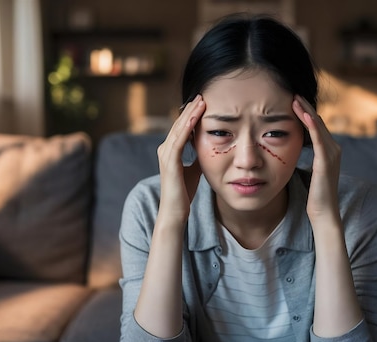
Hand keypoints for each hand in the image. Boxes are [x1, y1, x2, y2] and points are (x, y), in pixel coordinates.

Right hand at [157, 95, 205, 220]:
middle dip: (191, 109)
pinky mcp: (170, 162)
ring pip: (178, 129)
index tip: (203, 102)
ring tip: (201, 100)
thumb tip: (210, 146)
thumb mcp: (195, 169)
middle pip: (179, 124)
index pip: (182, 127)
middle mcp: (165, 149)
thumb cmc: (184, 192)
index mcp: (170, 150)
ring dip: (190, 114)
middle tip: (202, 94)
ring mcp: (166, 155)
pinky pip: (179, 140)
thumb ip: (198, 156)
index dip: (191, 115)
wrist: (175, 211)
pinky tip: (195, 117)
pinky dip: (187, 127)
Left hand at [292, 95, 341, 223]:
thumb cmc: (313, 195)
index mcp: (329, 150)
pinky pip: (319, 138)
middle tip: (292, 93)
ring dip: (306, 110)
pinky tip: (304, 114)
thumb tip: (293, 150)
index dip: (305, 112)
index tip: (292, 101)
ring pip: (319, 126)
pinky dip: (312, 125)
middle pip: (318, 121)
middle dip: (305, 106)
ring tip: (294, 98)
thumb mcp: (309, 171)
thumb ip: (306, 158)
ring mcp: (332, 154)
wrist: (323, 213)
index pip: (316, 125)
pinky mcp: (326, 160)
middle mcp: (334, 149)